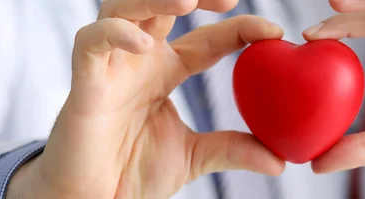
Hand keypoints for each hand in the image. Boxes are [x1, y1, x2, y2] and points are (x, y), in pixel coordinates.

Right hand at [7, 0, 284, 197]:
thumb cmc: (134, 174)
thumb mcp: (195, 157)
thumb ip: (233, 151)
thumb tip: (279, 162)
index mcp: (168, 71)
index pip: (209, 38)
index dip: (240, 28)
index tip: (275, 32)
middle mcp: (141, 59)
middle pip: (165, 4)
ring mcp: (112, 66)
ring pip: (125, 8)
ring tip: (189, 0)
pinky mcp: (85, 81)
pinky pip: (91, 42)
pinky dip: (115, 34)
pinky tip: (144, 42)